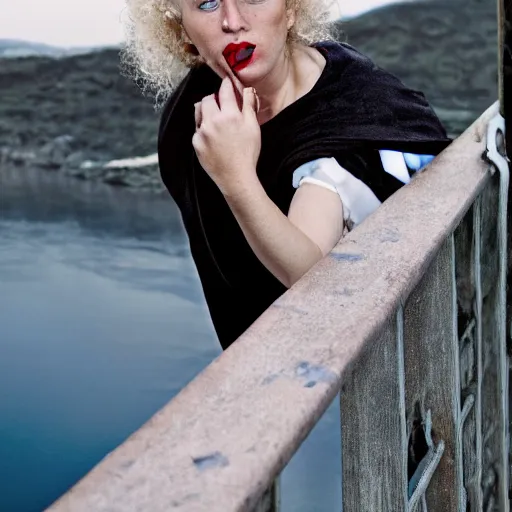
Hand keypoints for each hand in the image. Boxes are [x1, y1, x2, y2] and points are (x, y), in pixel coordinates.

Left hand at [192, 77, 260, 196]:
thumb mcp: (253, 128)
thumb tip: (247, 89)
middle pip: (207, 99)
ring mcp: (202, 132)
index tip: (227, 83)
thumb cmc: (248, 153)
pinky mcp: (196, 143)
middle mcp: (213, 121)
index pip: (224, 91)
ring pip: (198, 111)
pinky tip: (212, 136)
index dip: (226, 84)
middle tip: (221, 103)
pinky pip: (197, 129)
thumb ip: (249, 106)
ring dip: (206, 110)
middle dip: (214, 98)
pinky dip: (203, 128)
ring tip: (214, 117)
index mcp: (229, 115)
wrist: (236, 177)